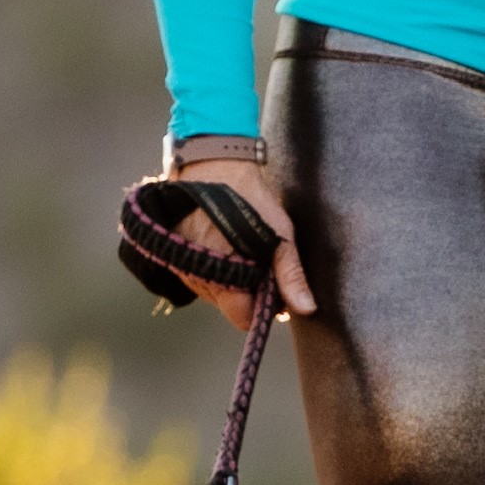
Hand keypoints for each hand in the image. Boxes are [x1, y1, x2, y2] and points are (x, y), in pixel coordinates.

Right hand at [149, 160, 316, 327]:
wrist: (213, 165)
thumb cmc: (250, 199)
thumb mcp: (279, 235)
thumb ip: (290, 275)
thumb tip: (307, 309)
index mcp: (223, 278)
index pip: (243, 318)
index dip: (263, 309)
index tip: (274, 290)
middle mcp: (198, 279)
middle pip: (230, 308)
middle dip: (250, 293)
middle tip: (263, 263)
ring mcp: (184, 269)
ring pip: (216, 294)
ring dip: (233, 281)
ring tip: (244, 250)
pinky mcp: (177, 258)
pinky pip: (202, 278)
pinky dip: (217, 270)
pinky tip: (228, 246)